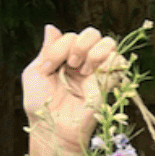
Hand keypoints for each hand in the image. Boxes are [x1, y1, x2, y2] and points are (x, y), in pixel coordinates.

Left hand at [21, 23, 121, 155]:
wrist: (54, 129)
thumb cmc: (40, 106)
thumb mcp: (35, 74)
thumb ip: (46, 50)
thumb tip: (51, 26)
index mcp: (64, 57)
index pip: (69, 36)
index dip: (58, 48)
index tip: (48, 68)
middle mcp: (82, 62)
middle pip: (91, 33)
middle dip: (79, 45)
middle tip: (70, 65)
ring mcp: (97, 72)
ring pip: (108, 43)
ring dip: (93, 52)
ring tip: (82, 71)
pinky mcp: (109, 83)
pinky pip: (119, 61)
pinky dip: (109, 62)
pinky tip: (95, 75)